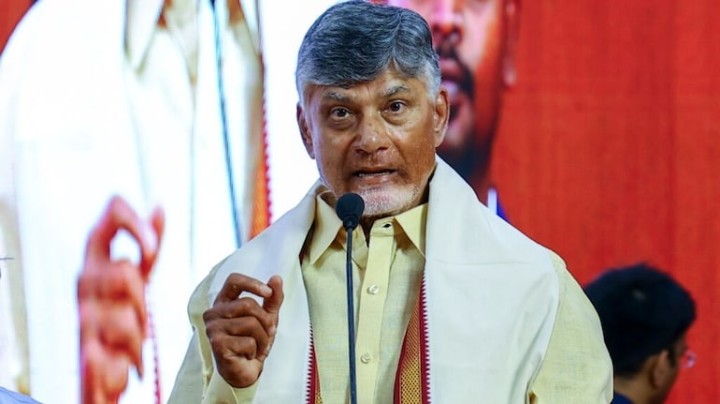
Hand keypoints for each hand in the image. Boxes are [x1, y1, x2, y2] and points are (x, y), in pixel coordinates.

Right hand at [77, 196, 163, 403]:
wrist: (102, 367)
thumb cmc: (118, 317)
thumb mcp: (138, 276)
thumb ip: (148, 243)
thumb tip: (159, 206)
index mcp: (96, 260)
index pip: (110, 218)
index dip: (135, 225)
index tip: (152, 250)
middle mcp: (85, 283)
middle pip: (125, 271)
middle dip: (141, 296)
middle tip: (140, 314)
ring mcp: (83, 316)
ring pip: (126, 314)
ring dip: (138, 334)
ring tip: (132, 342)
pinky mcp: (86, 351)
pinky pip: (110, 349)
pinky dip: (120, 357)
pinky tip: (119, 363)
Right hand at [203, 274, 283, 387]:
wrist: (245, 370)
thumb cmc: (253, 341)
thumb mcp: (267, 317)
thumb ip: (272, 298)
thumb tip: (276, 278)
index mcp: (224, 302)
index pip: (234, 280)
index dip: (252, 283)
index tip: (268, 292)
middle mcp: (214, 313)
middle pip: (248, 304)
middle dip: (265, 321)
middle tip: (265, 334)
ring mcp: (213, 328)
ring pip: (250, 323)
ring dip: (262, 338)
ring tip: (256, 346)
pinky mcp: (217, 344)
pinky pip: (248, 341)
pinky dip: (255, 350)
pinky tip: (247, 355)